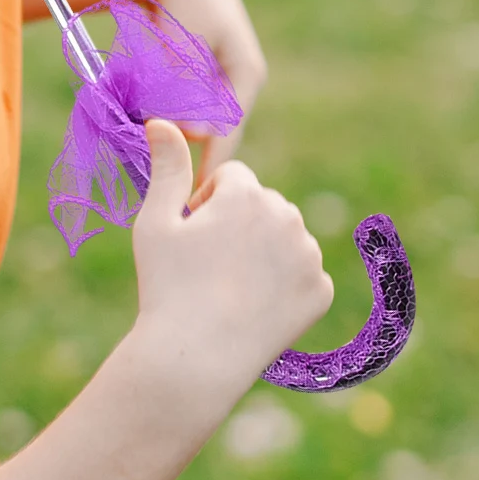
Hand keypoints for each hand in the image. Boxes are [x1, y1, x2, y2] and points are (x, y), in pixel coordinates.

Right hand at [133, 121, 332, 382]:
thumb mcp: (157, 220)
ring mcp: (309, 256)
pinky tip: (255, 303)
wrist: (197, 359)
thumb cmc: (168, 284)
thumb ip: (167, 165)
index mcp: (248, 193)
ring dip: (263, 248)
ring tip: (231, 284)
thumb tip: (162, 120)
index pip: (232, 177)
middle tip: (209, 262)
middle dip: (239, 222)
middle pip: (261, 203)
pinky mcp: (321, 291)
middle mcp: (287, 216)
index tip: (191, 234)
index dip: (206, 202)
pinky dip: (283, 281)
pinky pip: (301, 271)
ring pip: (284, 235)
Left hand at [147, 0, 266, 181]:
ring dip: (174, 136)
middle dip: (189, 156)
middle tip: (167, 189)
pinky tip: (147, 132)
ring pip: (196, 120)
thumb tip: (195, 135)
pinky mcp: (199, 74)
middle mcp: (237, 80)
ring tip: (153, 165)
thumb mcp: (191, 42)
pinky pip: (184, 106)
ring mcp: (219, 77)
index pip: (230, 134)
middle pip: (213, 131)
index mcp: (246, 74)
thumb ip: (191, 86)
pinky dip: (166, 117)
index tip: (192, 199)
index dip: (210, 168)